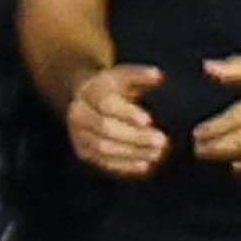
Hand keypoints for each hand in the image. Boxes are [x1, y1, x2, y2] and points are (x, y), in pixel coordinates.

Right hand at [67, 58, 174, 180]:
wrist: (86, 101)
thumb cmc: (111, 87)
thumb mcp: (124, 75)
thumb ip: (140, 75)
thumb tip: (158, 76)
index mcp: (89, 93)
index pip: (106, 105)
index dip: (127, 113)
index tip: (149, 120)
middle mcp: (79, 115)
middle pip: (105, 129)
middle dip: (135, 137)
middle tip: (161, 140)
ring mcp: (79, 136)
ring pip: (104, 149)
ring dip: (132, 153)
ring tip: (157, 153)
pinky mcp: (84, 152)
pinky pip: (104, 163)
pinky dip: (125, 165)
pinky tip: (144, 165)